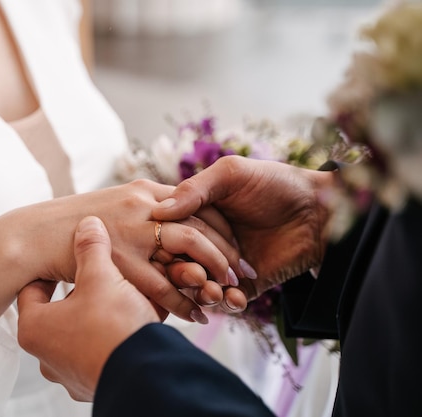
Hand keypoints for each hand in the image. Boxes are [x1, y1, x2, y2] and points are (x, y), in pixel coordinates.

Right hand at [0, 179, 242, 320]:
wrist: (34, 235)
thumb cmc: (73, 223)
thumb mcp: (113, 206)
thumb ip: (143, 210)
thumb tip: (171, 221)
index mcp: (144, 190)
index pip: (197, 202)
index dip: (222, 225)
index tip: (238, 244)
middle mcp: (143, 205)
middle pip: (200, 223)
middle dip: (226, 251)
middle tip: (242, 273)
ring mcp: (132, 230)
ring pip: (188, 249)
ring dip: (211, 273)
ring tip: (225, 293)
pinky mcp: (121, 259)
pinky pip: (161, 283)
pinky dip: (183, 301)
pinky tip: (196, 314)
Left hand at [17, 216, 159, 400]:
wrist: (146, 376)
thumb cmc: (113, 326)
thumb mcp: (102, 277)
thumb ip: (91, 248)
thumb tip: (87, 223)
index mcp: (34, 328)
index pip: (33, 288)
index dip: (52, 269)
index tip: (67, 257)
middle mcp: (46, 355)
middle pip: (62, 310)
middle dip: (86, 291)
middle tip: (104, 275)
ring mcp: (70, 373)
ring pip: (85, 330)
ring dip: (104, 311)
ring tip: (127, 294)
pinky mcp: (96, 383)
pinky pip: (103, 349)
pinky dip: (117, 332)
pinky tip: (139, 317)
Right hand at [152, 156, 334, 308]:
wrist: (321, 210)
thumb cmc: (276, 183)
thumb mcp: (231, 174)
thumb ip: (193, 190)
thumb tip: (157, 212)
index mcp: (196, 214)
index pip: (169, 234)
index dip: (165, 246)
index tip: (166, 252)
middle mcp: (207, 241)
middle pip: (180, 264)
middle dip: (183, 274)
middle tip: (195, 276)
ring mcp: (225, 264)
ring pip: (200, 286)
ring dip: (203, 292)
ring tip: (213, 291)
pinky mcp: (246, 285)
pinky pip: (228, 301)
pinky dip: (227, 303)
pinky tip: (233, 297)